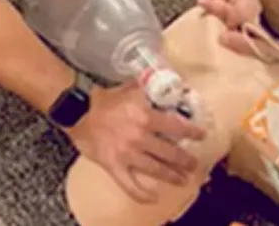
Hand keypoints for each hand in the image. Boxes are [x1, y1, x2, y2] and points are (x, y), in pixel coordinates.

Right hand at [70, 82, 205, 202]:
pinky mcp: (114, 166)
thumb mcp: (128, 88)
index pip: (176, 127)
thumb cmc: (103, 100)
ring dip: (171, 176)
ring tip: (182, 180)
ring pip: (156, 170)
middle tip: (194, 165)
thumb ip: (146, 87)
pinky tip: (153, 198)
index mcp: (146, 117)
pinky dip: (142, 194)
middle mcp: (140, 137)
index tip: (201, 136)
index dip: (191, 132)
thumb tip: (164, 80)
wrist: (77, 112)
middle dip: (185, 160)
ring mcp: (127, 154)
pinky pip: (130, 185)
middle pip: (170, 153)